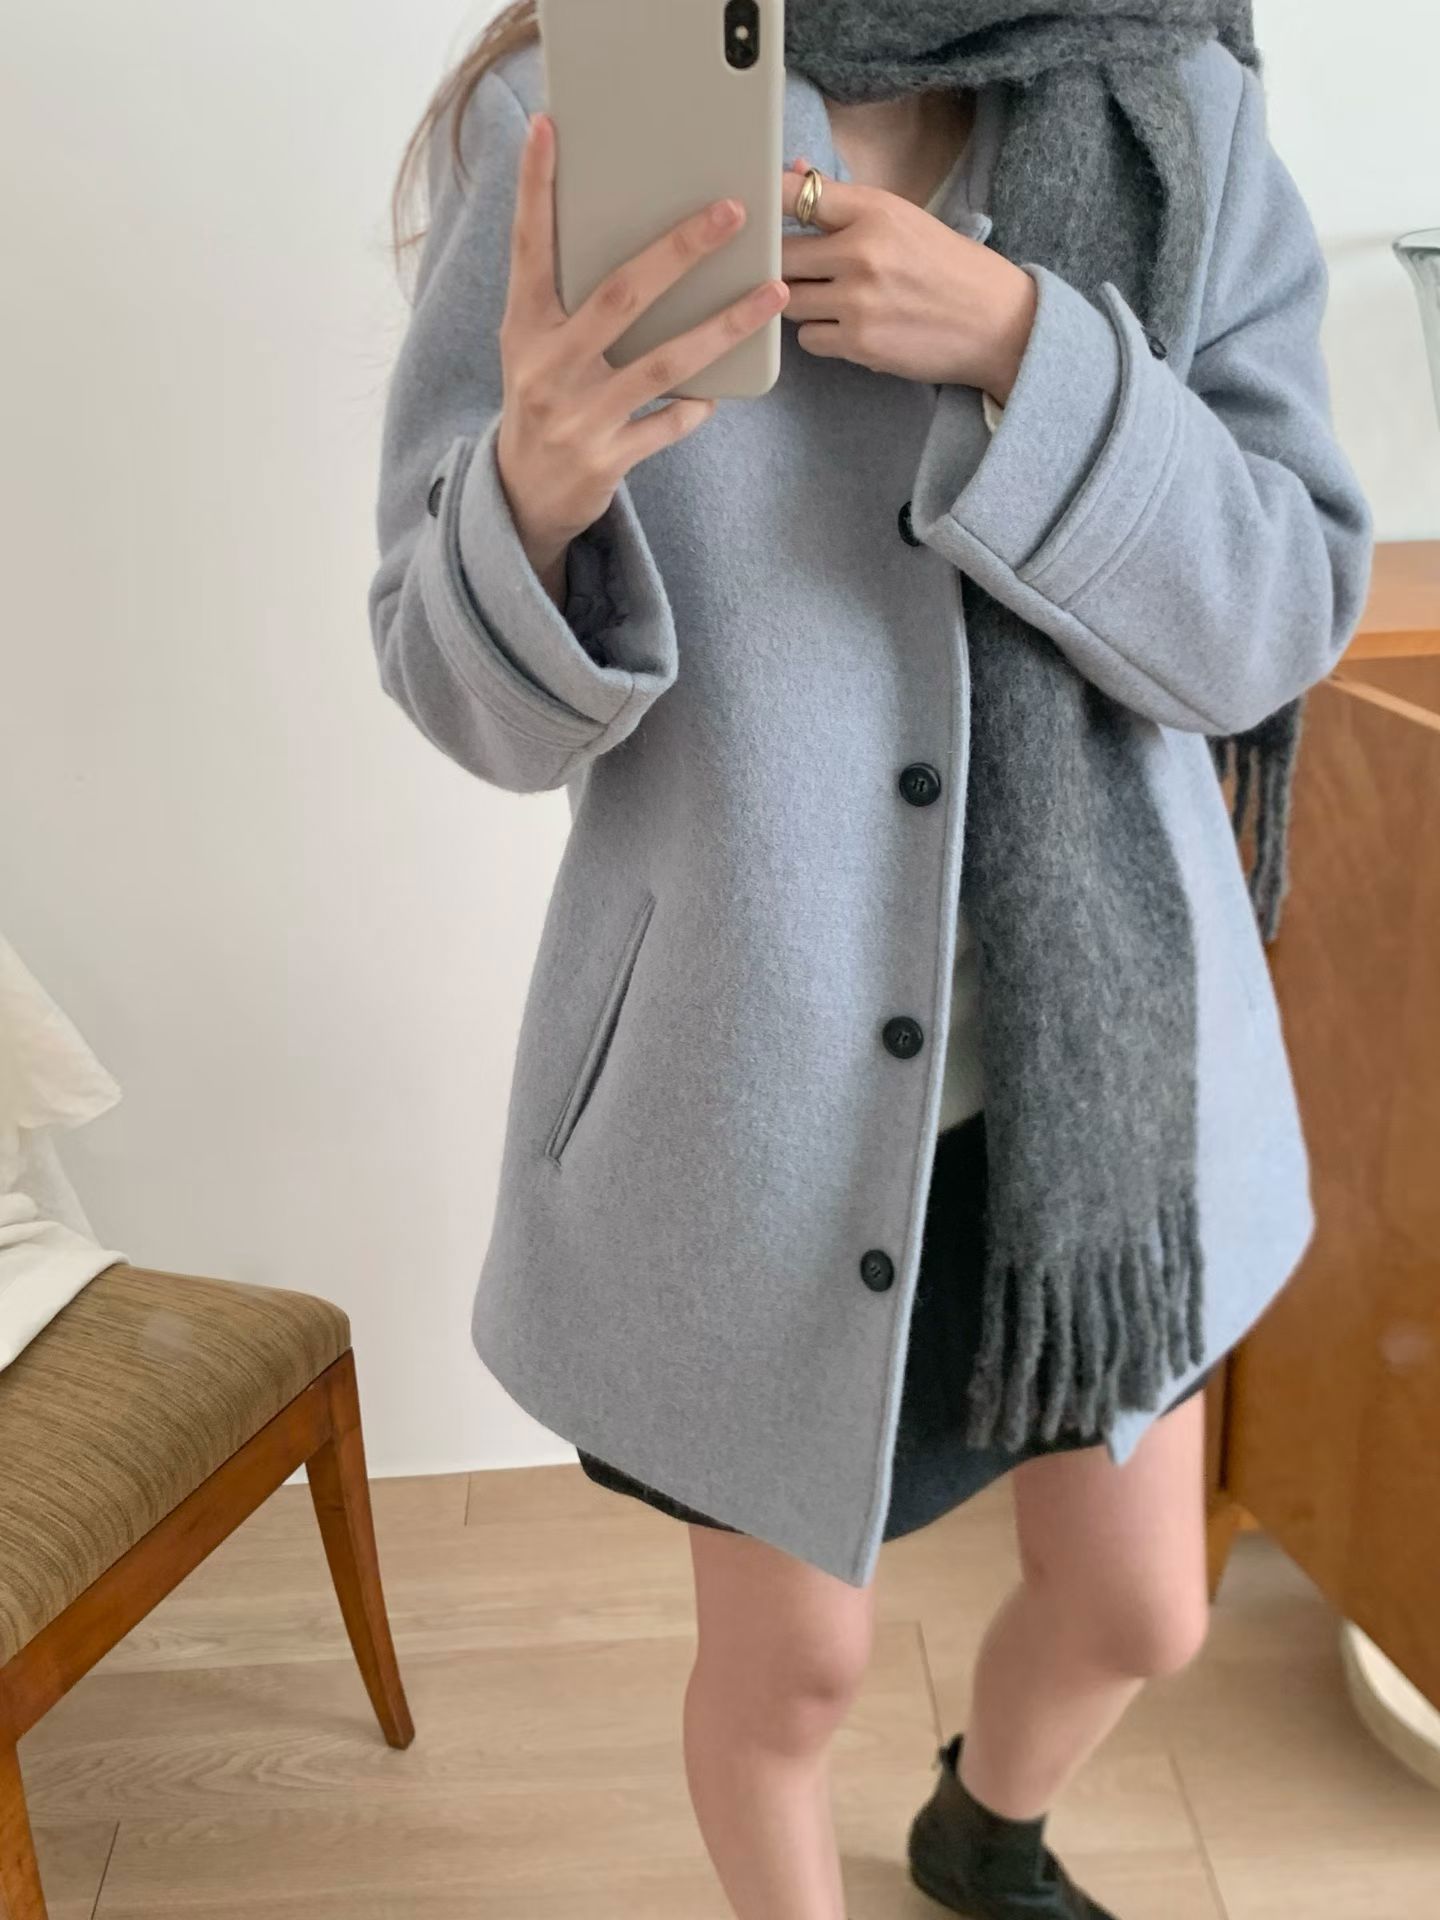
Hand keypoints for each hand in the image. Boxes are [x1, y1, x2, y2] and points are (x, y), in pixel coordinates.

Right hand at [496, 113, 789, 590]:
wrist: (521, 497)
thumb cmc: (541, 401)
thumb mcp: (535, 347)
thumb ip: (568, 298)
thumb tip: (632, 238)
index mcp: (524, 327)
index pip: (528, 247)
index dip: (534, 189)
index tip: (548, 129)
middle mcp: (546, 366)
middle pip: (621, 295)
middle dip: (679, 250)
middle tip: (731, 211)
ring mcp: (577, 416)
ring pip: (664, 362)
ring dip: (724, 325)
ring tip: (773, 293)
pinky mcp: (605, 459)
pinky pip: (668, 424)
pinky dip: (695, 407)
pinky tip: (716, 391)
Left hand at [780, 158, 1036, 400]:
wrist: (995, 322)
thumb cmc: (946, 267)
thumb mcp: (902, 218)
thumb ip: (844, 201)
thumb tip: (793, 172)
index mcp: (875, 210)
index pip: (798, 193)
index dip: (766, 199)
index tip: (752, 204)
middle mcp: (862, 252)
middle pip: (781, 255)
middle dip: (781, 263)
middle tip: (796, 267)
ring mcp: (858, 301)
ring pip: (788, 301)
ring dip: (799, 301)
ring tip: (831, 298)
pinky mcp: (859, 343)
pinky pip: (808, 339)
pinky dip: (820, 335)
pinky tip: (848, 328)